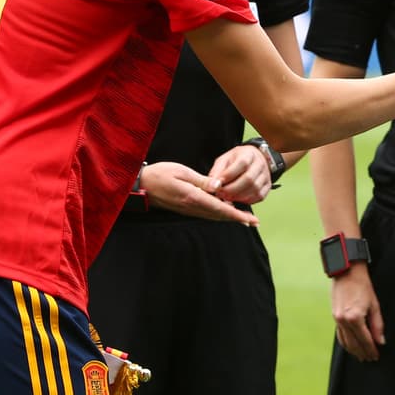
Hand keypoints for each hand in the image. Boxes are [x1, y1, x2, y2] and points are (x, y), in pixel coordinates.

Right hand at [138, 162, 258, 225]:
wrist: (141, 185)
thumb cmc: (160, 174)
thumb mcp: (182, 172)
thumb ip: (202, 181)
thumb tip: (219, 187)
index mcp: (193, 197)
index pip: (219, 208)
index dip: (236, 215)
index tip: (250, 219)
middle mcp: (192, 207)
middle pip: (219, 215)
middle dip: (237, 219)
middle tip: (253, 222)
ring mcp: (188, 209)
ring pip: (213, 216)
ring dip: (228, 217)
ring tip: (244, 218)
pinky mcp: (185, 208)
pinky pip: (205, 213)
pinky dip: (218, 214)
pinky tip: (224, 210)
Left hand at [209, 144, 273, 203]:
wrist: (255, 159)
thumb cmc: (236, 160)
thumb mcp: (224, 160)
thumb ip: (217, 172)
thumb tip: (212, 186)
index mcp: (248, 154)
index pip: (241, 164)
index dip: (228, 175)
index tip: (217, 184)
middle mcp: (260, 164)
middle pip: (248, 179)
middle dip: (232, 189)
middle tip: (220, 194)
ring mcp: (266, 175)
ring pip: (254, 190)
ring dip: (238, 197)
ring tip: (227, 197)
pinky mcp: (268, 186)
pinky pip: (259, 196)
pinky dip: (247, 200)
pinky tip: (238, 199)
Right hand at [331, 264, 384, 361]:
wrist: (347, 272)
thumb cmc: (363, 286)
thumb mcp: (374, 305)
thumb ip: (377, 325)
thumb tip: (381, 341)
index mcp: (355, 318)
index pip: (365, 340)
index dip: (371, 349)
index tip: (376, 356)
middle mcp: (344, 321)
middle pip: (355, 343)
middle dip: (363, 352)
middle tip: (370, 359)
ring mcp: (337, 319)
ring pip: (345, 341)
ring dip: (354, 351)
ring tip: (361, 356)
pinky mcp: (334, 316)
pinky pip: (340, 335)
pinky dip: (345, 343)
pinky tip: (351, 347)